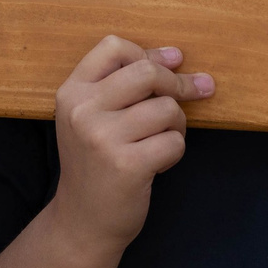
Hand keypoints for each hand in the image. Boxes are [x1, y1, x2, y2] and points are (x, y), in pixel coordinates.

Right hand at [48, 36, 210, 253]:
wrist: (82, 221)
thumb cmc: (95, 163)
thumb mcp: (91, 117)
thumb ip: (122, 85)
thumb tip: (176, 55)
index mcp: (72, 92)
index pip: (114, 46)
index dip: (149, 53)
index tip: (174, 62)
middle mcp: (83, 111)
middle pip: (147, 72)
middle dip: (178, 84)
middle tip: (195, 93)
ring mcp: (103, 138)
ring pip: (167, 109)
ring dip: (176, 124)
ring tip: (161, 140)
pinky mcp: (127, 165)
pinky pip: (174, 142)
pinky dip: (175, 151)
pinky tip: (158, 163)